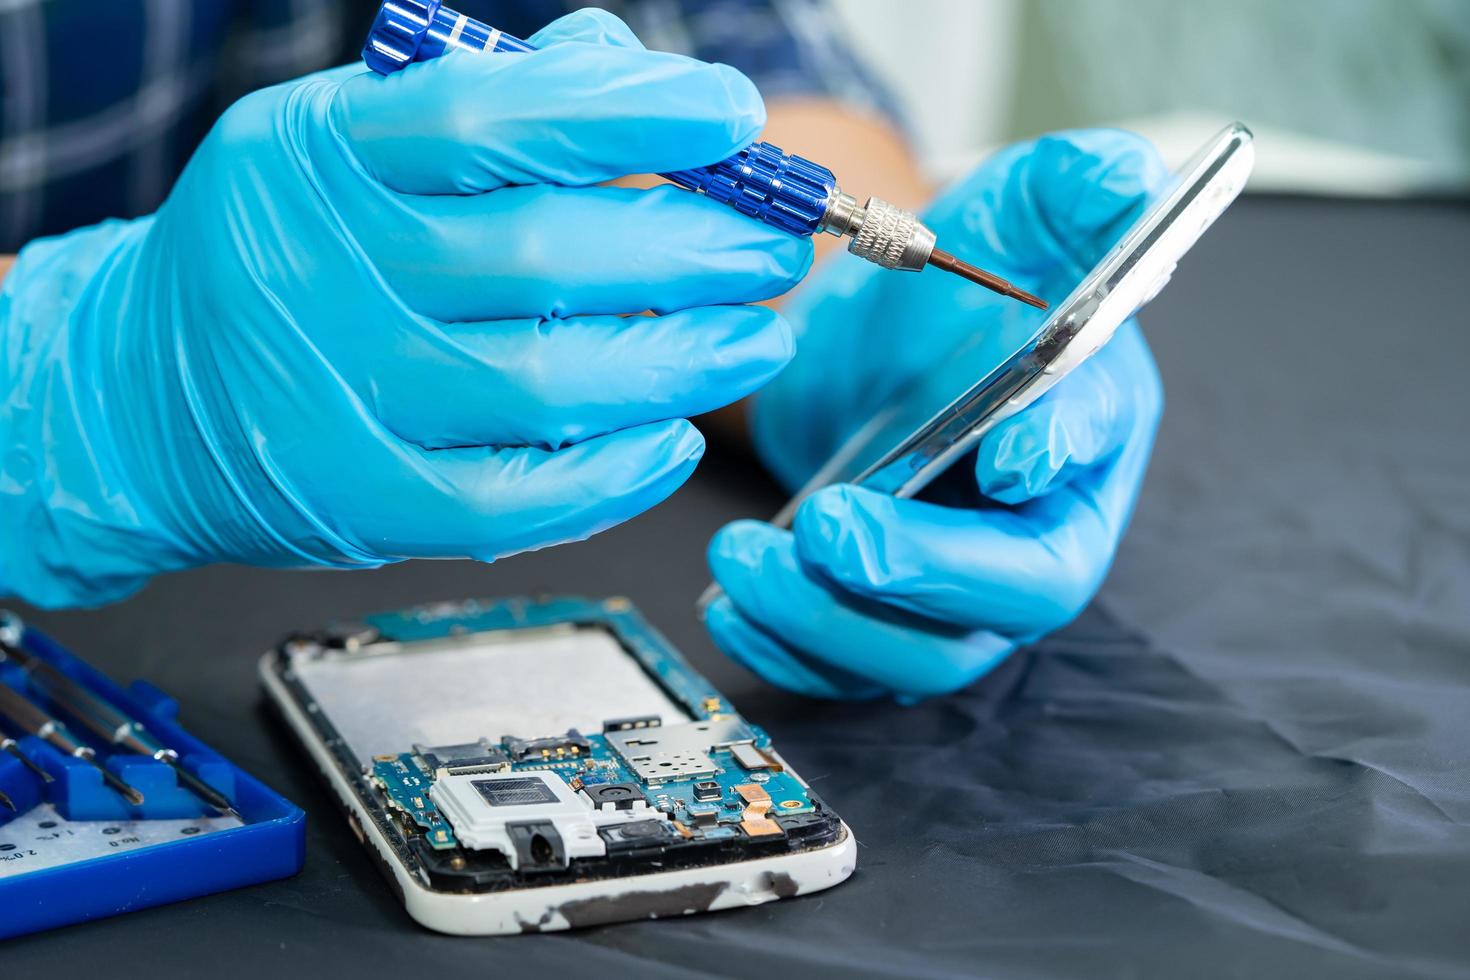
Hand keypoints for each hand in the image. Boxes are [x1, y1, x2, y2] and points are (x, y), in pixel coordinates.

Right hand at [0, 10, 808, 607]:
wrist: (142, 390)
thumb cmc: (279, 248)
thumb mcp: (343, 136)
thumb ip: (485, 101)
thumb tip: (632, 73)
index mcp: (324, 157)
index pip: (493, 119)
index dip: (630, 117)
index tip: (732, 118)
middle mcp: (329, 273)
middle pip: (542, 256)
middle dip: (691, 251)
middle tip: (774, 250)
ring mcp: (345, 397)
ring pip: (545, 384)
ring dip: (679, 362)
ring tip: (758, 338)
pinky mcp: (367, 501)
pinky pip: (512, 497)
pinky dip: (611, 473)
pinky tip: (674, 438)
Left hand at [705, 130, 1169, 700]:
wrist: (882, 330)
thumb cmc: (968, 270)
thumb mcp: (1022, 200)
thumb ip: (1082, 182)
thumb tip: (1129, 179)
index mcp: (1095, 416)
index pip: (1100, 451)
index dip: (1061, 457)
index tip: (1005, 454)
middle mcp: (1044, 518)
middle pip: (1020, 590)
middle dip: (923, 570)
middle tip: (831, 527)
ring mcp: (966, 581)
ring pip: (927, 652)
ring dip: (832, 621)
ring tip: (743, 558)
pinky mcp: (891, 607)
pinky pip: (854, 666)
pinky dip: (791, 650)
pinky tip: (731, 604)